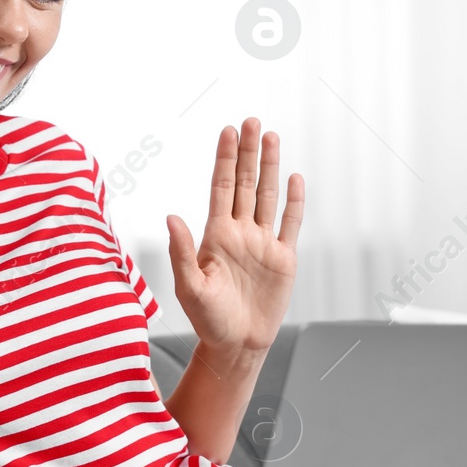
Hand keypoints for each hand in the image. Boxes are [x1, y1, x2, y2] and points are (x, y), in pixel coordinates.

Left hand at [166, 118, 303, 353]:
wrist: (236, 345)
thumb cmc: (207, 320)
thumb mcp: (189, 287)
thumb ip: (181, 252)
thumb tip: (171, 217)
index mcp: (216, 235)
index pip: (221, 187)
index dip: (225, 159)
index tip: (228, 131)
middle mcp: (240, 232)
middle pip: (245, 183)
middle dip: (248, 152)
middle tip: (252, 121)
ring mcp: (263, 243)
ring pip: (267, 196)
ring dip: (270, 167)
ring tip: (271, 137)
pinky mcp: (283, 259)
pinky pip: (290, 224)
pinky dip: (293, 201)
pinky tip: (295, 178)